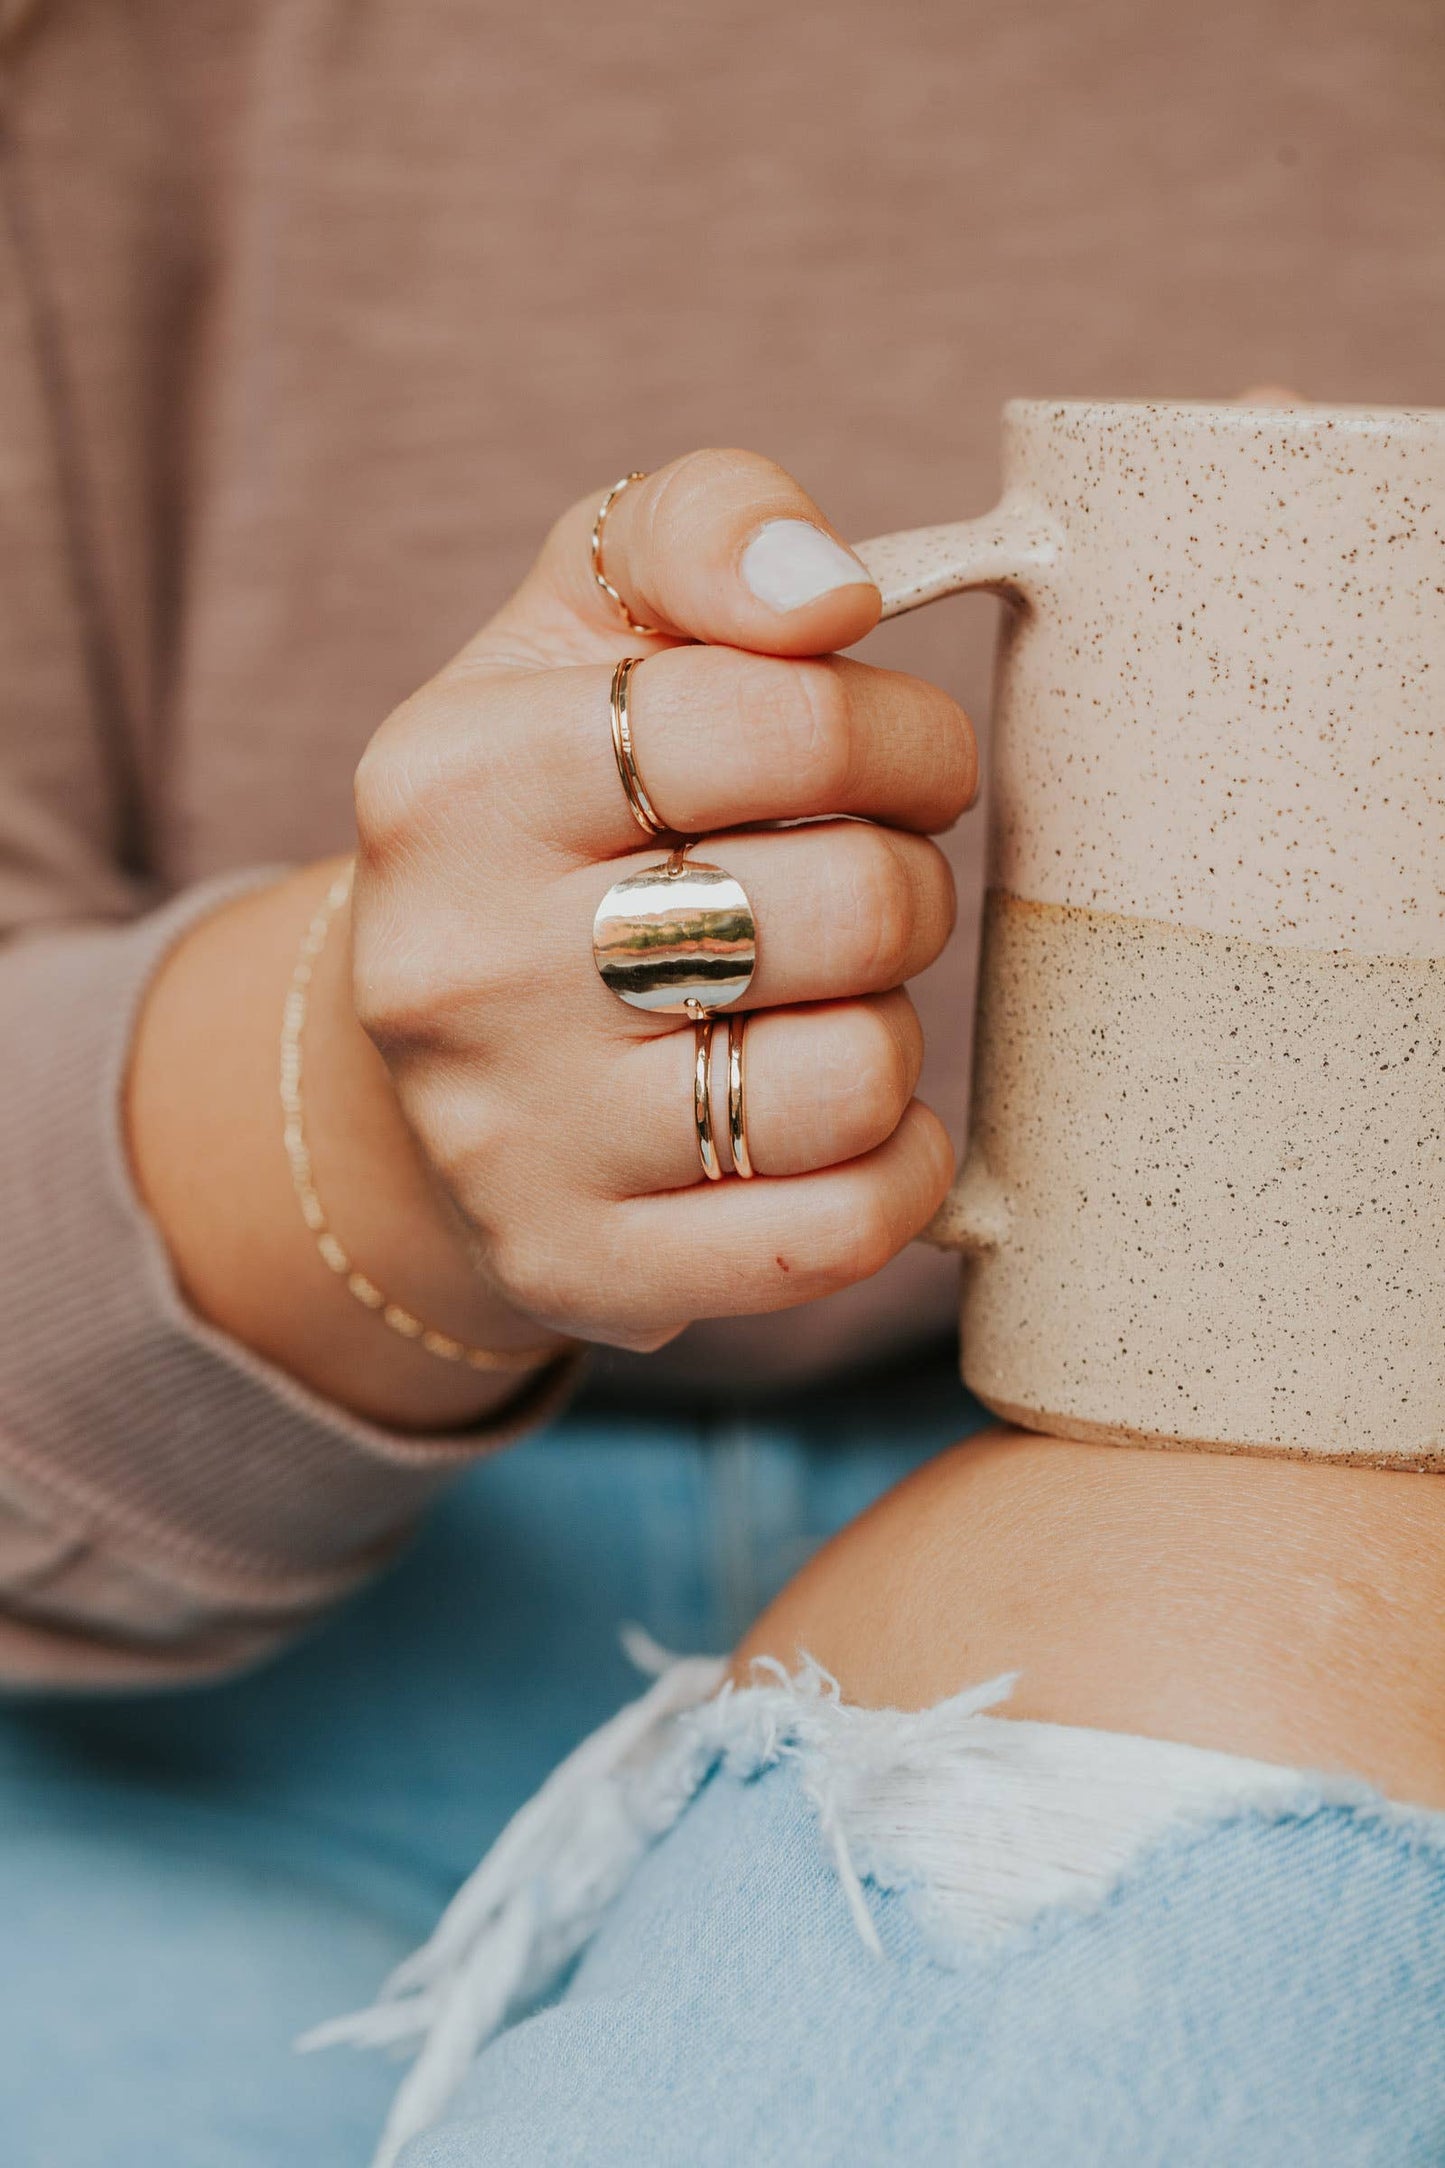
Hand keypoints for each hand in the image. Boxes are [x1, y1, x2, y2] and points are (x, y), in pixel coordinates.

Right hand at [350, 450, 973, 1354]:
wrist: (434, 1056)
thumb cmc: (554, 816)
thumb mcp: (585, 628)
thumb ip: (703, 531)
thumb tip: (826, 586)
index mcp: (453, 776)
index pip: (777, 716)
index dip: (902, 733)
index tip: (902, 763)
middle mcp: (455, 965)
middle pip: (846, 904)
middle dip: (907, 883)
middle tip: (867, 887)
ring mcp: (511, 1138)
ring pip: (855, 1079)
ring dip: (891, 1030)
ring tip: (821, 1004)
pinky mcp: (581, 1269)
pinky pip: (841, 1232)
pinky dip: (899, 1169)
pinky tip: (848, 1120)